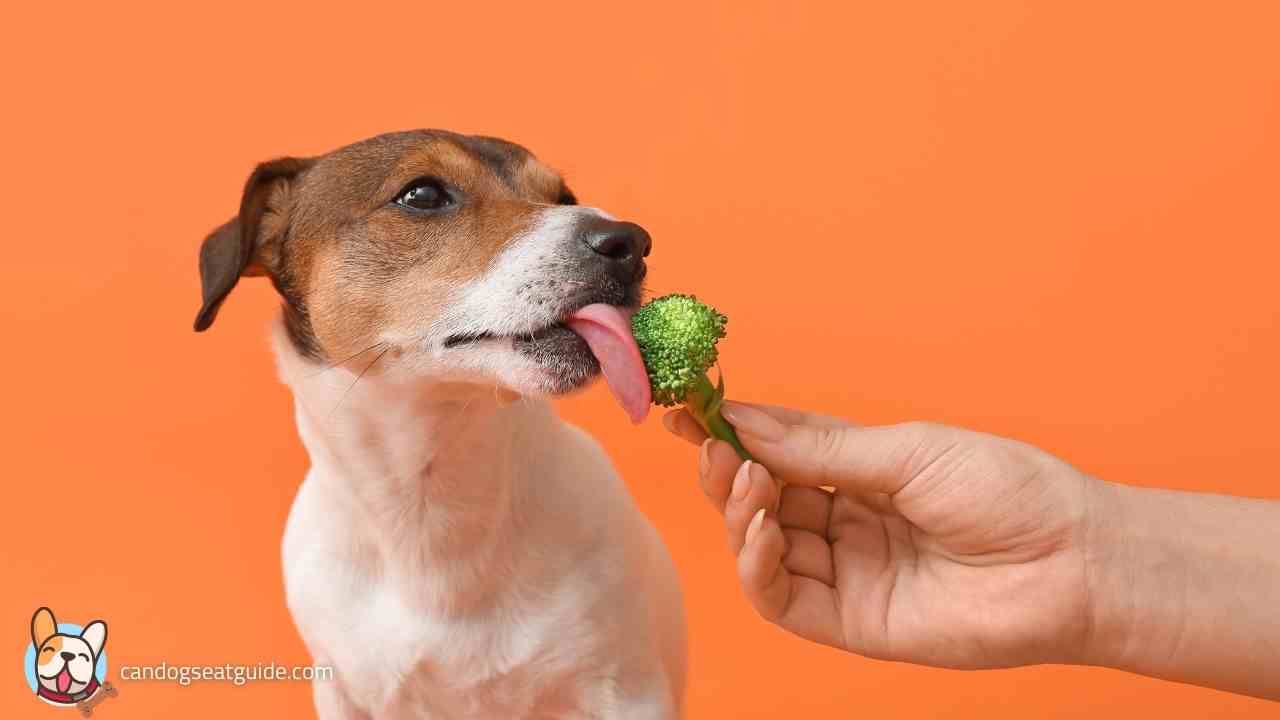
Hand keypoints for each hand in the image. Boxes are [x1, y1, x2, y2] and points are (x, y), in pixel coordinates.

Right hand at [665, 402, 1098, 668]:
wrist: (1071, 562)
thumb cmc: (1006, 491)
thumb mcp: (906, 451)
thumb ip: (819, 448)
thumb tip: (743, 420)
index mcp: (865, 474)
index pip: (781, 452)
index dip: (735, 434)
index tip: (688, 410)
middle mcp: (848, 523)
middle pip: (763, 498)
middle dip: (729, 471)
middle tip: (709, 447)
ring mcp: (848, 573)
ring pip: (762, 546)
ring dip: (739, 512)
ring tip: (745, 482)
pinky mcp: (850, 622)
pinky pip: (781, 598)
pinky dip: (756, 565)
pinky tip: (759, 530)